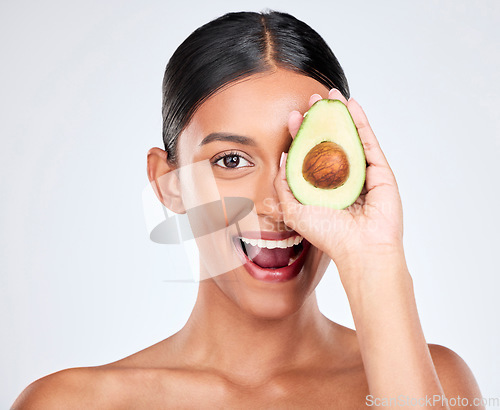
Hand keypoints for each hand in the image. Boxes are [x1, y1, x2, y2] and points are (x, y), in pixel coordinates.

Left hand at [274, 89, 403, 271]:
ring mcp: (362, 173)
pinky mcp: (380, 171)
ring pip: (351, 137)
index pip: (310, 154)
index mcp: (322, 186)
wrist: (360, 249)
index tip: (293, 117)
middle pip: (331, 141)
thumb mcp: (294, 209)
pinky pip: (368, 141)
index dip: (302, 134)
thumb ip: (284, 184)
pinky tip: (351, 106)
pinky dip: (361, 122)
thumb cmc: (328, 234)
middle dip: (321, 119)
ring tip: (331, 96)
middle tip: (312, 101)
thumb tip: (284, 156)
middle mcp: (342, 178)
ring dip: (341, 114)